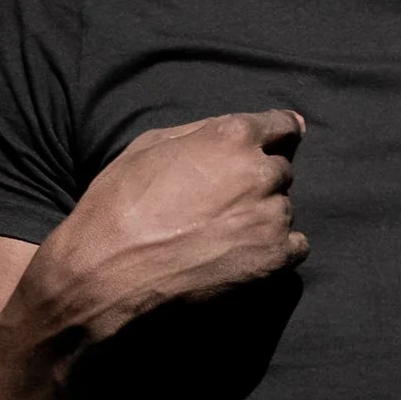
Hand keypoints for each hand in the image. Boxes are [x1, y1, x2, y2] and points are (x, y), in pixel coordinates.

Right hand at [28, 110, 307, 342]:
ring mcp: (270, 217)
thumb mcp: (150, 145)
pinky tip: (239, 256)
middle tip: (219, 204)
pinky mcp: (273, 259)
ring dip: (262, 217)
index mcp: (232, 137)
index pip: (281, 125)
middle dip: (257, 181)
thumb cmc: (119, 205)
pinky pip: (295, 246)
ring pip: (283, 208)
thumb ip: (206, 130)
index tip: (277, 144)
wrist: (105, 274)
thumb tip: (255, 125)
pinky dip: (274, 250)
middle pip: (280, 170)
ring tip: (218, 234)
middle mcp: (259, 172)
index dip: (277, 135)